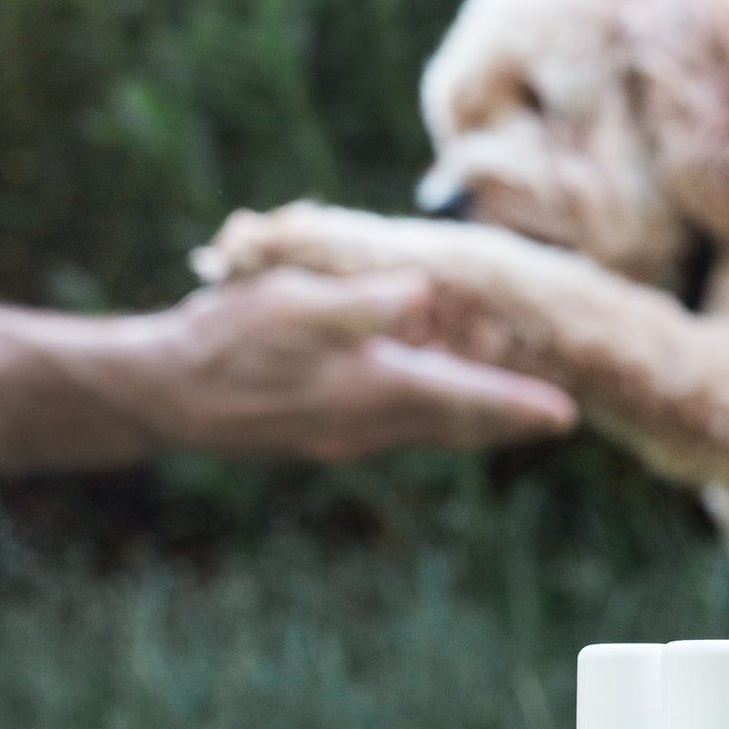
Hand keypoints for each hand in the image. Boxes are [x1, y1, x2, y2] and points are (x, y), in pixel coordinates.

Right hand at [138, 268, 576, 459]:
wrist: (164, 395)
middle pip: (455, 425)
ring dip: (470, 419)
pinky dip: (427, 413)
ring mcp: (342, 435)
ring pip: (426, 429)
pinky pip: (393, 425)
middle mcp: (367, 425)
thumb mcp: (296, 303)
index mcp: (373, 390)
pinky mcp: (319, 432)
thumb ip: (365, 303)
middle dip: (506, 420)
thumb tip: (427, 293)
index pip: (464, 399)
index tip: (565, 416)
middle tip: (557, 419)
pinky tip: (428, 397)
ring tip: (512, 411)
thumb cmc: (228, 340)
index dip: (516, 405)